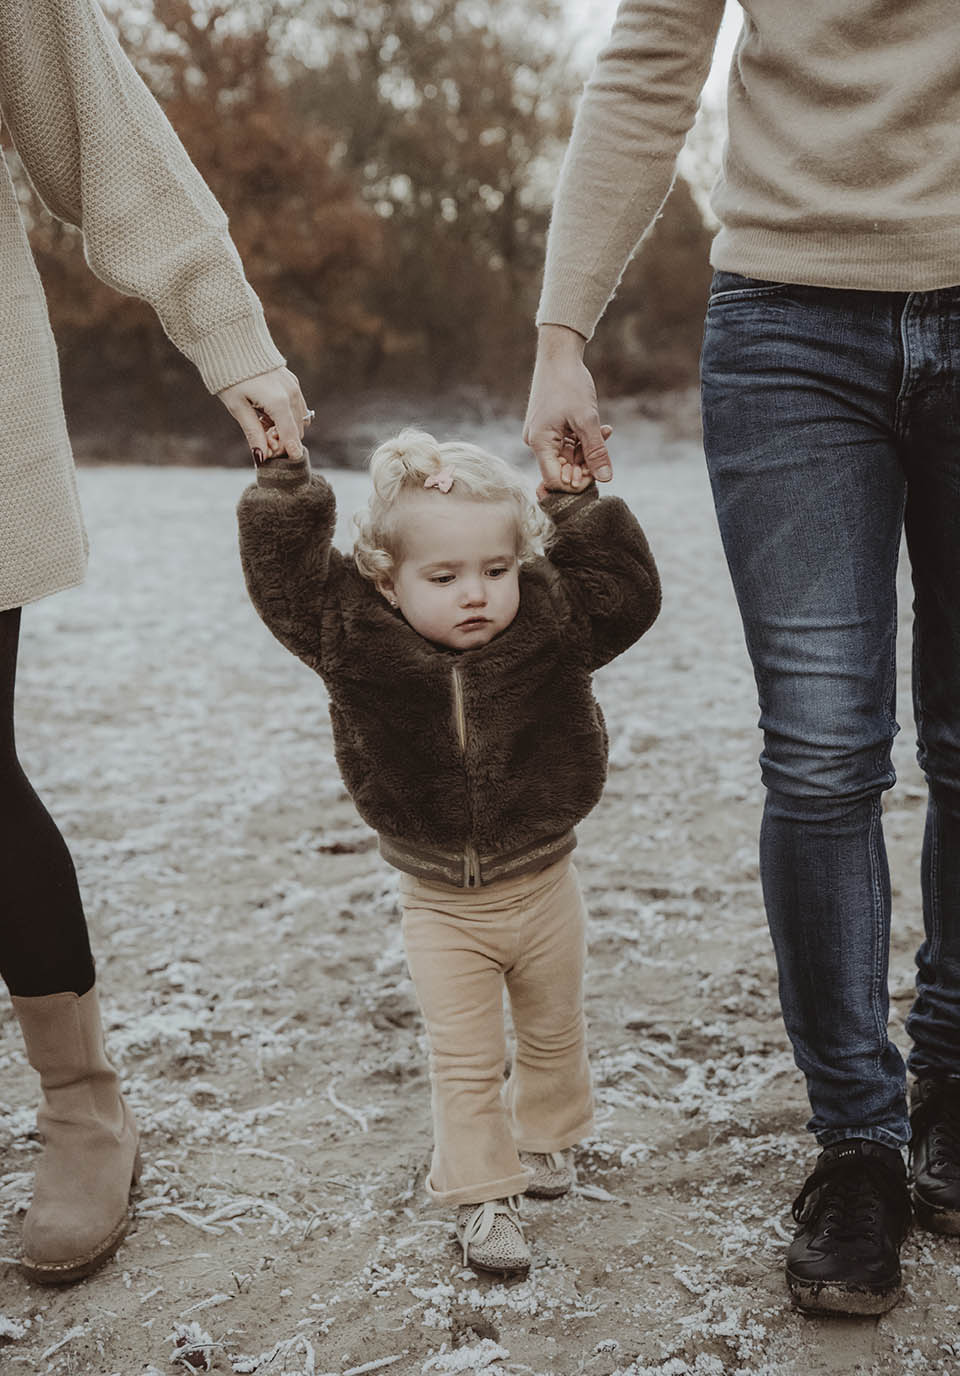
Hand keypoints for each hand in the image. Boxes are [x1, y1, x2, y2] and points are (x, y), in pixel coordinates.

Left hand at [217, 367, 310, 463]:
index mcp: (278, 402)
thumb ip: (253, 433)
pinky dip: (286, 416)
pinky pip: (297, 406)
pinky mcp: (292, 381)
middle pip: (297, 431)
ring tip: (262, 423)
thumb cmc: (230, 376)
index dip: (284, 452)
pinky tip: (267, 412)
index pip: (291, 437)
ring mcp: (294, 386)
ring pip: (300, 420)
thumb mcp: (237, 407)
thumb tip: (261, 457)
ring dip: (285, 428)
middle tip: (261, 438)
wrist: (232, 342)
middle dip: (283, 441)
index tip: (273, 458)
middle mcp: (291, 394)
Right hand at [523, 324, 612, 490]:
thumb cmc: (569, 383)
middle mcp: (537, 442)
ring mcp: (542, 434)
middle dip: (586, 463)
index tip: (597, 471)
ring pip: (568, 455)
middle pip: (562, 469)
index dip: (576, 483)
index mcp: (540, 442)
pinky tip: (602, 428)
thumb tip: (605, 479)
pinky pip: (568, 442)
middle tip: (603, 448)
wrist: (559, 354)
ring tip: (605, 431)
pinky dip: (584, 439)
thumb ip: (595, 451)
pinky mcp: (550, 427)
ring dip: (588, 449)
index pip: (555, 480)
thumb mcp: (587, 419)